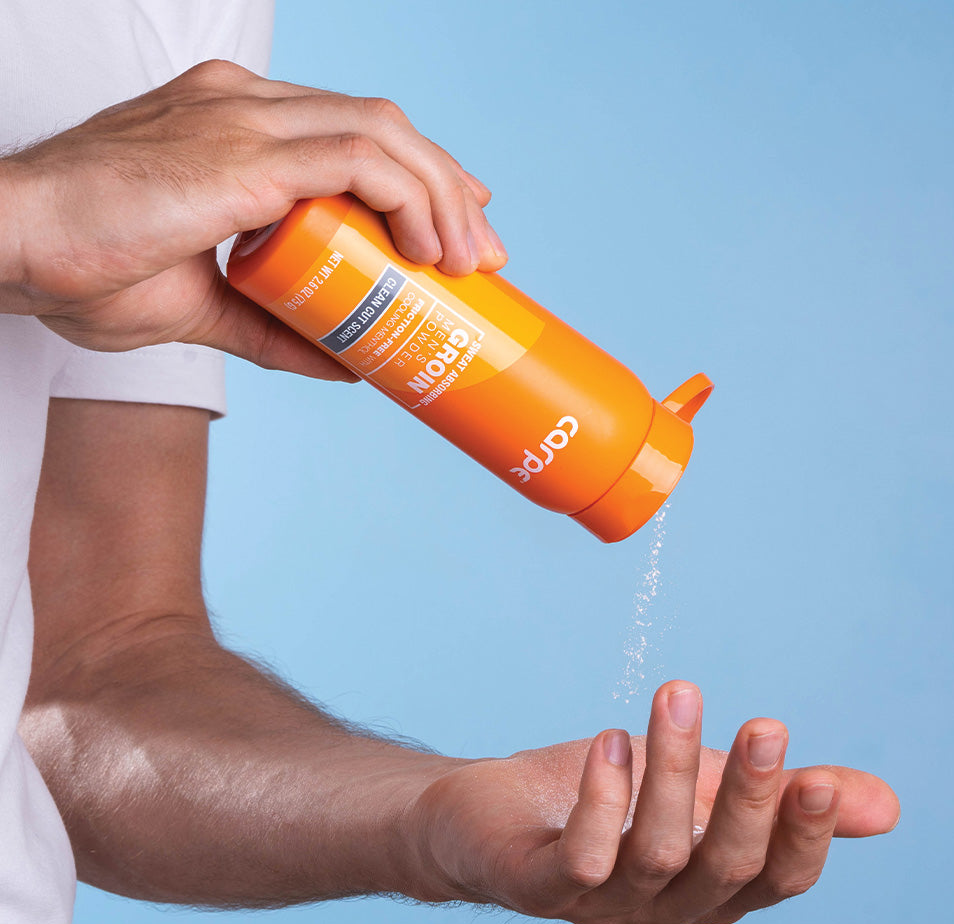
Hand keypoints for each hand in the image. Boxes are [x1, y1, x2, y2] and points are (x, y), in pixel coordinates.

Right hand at [0, 60, 505, 378]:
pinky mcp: (240, 150)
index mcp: (235, 126)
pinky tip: (426, 247)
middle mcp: (247, 105)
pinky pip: (356, 158)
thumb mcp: (207, 308)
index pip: (352, 134)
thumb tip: (347, 362)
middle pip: (382, 126)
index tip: (451, 230)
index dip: (416, 179)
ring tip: (469, 262)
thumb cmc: (84, 267)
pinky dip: (406, 199)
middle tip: (481, 255)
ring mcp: (244, 117)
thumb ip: (279, 329)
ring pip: (382, 133)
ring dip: (440, 197)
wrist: (9, 247)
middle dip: (446, 189)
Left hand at [408, 681, 898, 923]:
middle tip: (764, 728)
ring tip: (675, 696)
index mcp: (707, 886)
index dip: (802, 837)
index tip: (817, 774)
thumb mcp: (698, 785)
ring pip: (656, 852)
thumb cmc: (600, 795)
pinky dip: (603, 798)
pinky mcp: (541, 886)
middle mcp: (662, 907)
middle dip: (749, 798)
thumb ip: (776, 798)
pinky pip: (583, 857)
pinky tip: (610, 742)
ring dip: (671, 771)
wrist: (488, 812)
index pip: (773, 880)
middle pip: (723, 868)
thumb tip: (885, 805)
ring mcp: (600, 904)